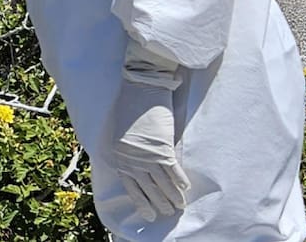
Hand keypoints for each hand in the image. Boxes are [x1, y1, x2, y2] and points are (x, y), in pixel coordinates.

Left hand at [112, 78, 188, 220]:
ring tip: (179, 206)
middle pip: (148, 187)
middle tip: (168, 213)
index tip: (148, 215)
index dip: (141, 201)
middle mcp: (132, 160)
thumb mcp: (122, 132)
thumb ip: (130, 150)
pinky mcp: (163, 148)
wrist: (140, 89)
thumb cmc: (130, 107)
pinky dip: (180, 181)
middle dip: (159, 202)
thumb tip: (138, 163)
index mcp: (119, 156)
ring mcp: (147, 155)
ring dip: (172, 196)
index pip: (130, 186)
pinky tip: (186, 189)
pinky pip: (173, 170)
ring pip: (162, 183)